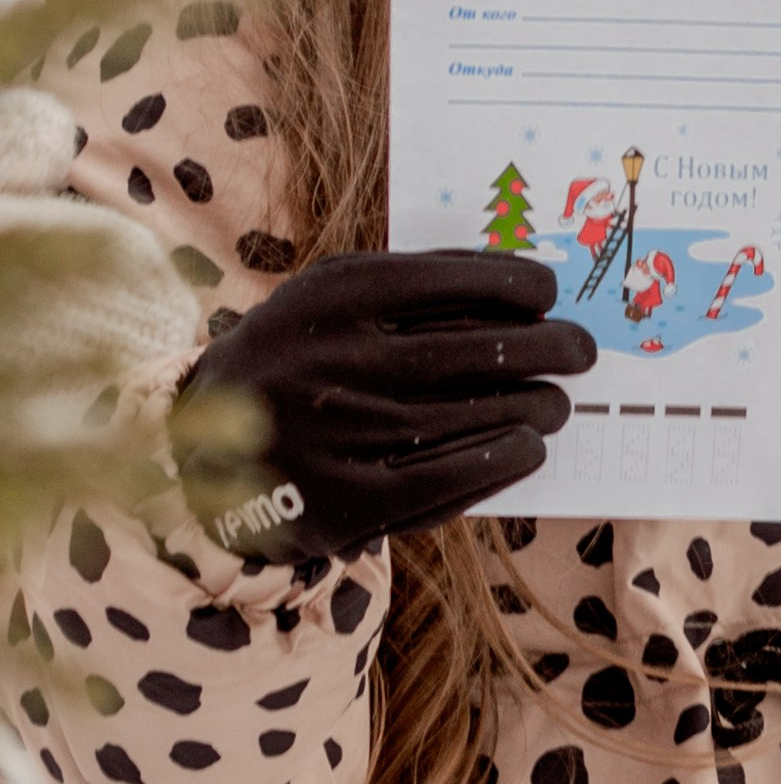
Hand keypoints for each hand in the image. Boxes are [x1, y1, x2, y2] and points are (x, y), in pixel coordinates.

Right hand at [171, 250, 593, 561]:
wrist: (196, 451)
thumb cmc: (297, 355)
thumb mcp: (332, 296)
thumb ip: (416, 280)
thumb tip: (523, 282)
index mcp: (334, 296)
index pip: (457, 280)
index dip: (521, 286)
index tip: (549, 295)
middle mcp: (337, 361)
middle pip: (480, 351)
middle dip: (551, 348)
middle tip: (581, 351)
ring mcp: (342, 435)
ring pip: (477, 416)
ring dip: (538, 406)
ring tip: (557, 402)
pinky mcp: (347, 502)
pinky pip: (453, 478)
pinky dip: (506, 458)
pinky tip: (528, 446)